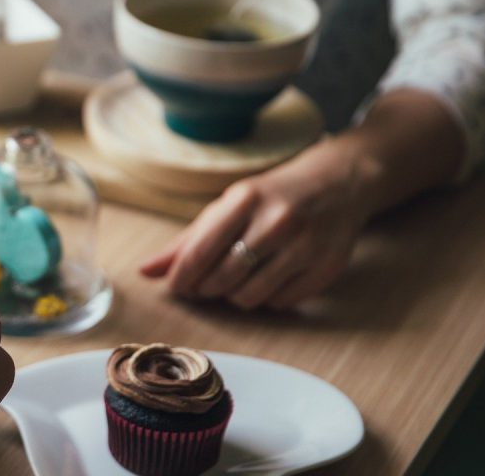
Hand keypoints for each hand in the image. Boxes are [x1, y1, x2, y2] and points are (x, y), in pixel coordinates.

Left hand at [139, 140, 375, 309]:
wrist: (339, 183)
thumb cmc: (271, 197)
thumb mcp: (228, 206)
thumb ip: (187, 241)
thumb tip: (145, 271)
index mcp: (246, 199)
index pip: (200, 251)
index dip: (181, 277)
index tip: (175, 287)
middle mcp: (278, 221)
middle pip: (223, 278)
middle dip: (206, 288)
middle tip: (206, 283)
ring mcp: (307, 246)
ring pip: (251, 296)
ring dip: (235, 296)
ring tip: (237, 280)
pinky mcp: (328, 267)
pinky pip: (281, 302)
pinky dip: (267, 299)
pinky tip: (268, 279)